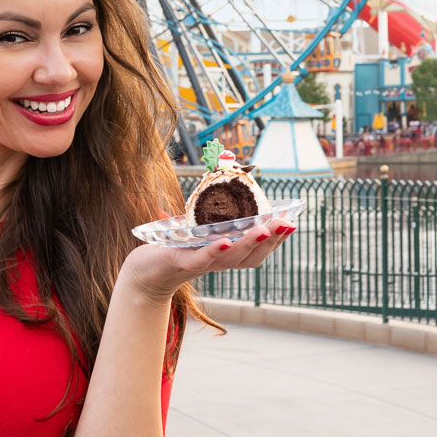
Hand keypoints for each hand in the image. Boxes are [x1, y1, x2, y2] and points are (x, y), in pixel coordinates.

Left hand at [119, 219, 295, 303]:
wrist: (144, 271)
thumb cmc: (172, 247)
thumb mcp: (196, 226)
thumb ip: (210, 206)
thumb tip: (221, 165)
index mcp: (226, 254)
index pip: (257, 251)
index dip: (276, 240)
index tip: (292, 222)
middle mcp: (219, 262)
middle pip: (251, 256)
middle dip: (272, 241)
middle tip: (288, 223)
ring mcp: (202, 264)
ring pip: (232, 258)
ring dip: (250, 243)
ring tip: (266, 229)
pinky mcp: (181, 262)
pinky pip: (202, 259)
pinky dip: (215, 251)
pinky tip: (225, 241)